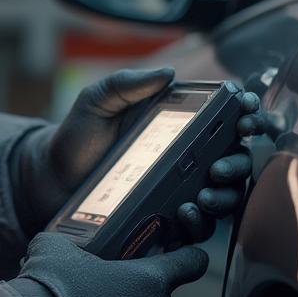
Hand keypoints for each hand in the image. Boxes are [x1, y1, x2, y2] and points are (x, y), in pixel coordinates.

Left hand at [15, 69, 263, 237]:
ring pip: (224, 193)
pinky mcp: (167, 217)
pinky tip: (186, 212)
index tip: (246, 113)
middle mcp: (186, 155)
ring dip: (225, 194)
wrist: (51, 179)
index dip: (245, 112)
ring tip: (204, 193)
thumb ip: (126, 83)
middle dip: (238, 160)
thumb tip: (167, 73)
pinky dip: (200, 220)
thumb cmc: (78, 136)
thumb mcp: (97, 101)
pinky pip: (197, 224)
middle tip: (220, 165)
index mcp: (178, 123)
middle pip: (234, 157)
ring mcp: (179, 187)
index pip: (224, 115)